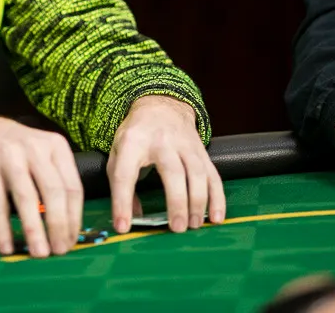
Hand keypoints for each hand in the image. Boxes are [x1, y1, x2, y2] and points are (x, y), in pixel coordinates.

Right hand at [0, 116, 81, 257]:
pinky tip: (7, 246)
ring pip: (27, 199)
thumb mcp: (41, 154)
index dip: (74, 217)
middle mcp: (35, 148)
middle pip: (53, 192)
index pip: (72, 186)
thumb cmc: (16, 150)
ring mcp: (10, 158)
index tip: (72, 240)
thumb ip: (56, 180)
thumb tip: (67, 226)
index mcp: (55, 146)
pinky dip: (2, 228)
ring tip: (40, 253)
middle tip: (60, 250)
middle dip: (59, 226)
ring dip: (35, 230)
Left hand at [107, 95, 224, 233]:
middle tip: (176, 228)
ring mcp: (185, 145)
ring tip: (194, 225)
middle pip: (172, 172)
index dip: (122, 202)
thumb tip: (133, 217)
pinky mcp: (201, 151)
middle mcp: (161, 141)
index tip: (123, 226)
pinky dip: (217, 198)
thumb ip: (120, 184)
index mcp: (133, 142)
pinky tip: (216, 216)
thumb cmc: (136, 135)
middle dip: (176, 202)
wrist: (161, 106)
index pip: (125, 174)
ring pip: (196, 173)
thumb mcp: (118, 152)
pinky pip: (213, 175)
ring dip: (198, 202)